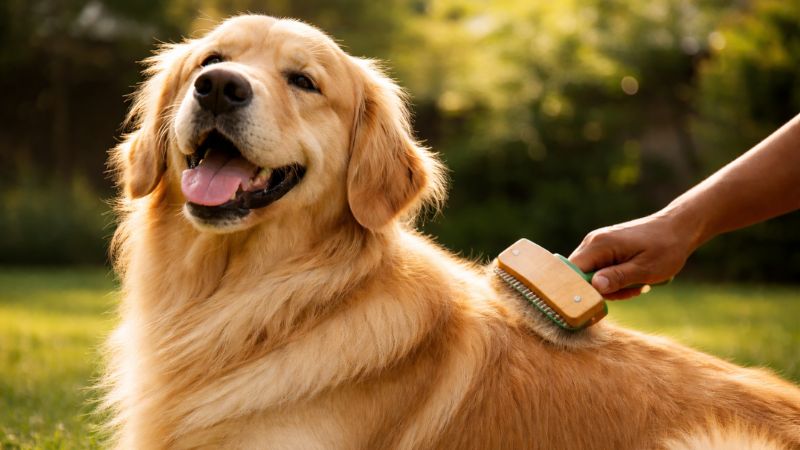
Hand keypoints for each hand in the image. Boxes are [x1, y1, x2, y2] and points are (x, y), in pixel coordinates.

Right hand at [569, 212, 693, 299]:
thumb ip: (618, 278)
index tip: (599, 302)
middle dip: (601, 291)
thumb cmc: (665, 248)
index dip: (579, 291)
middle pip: (580, 276)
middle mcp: (592, 242)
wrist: (678, 228)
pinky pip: (600, 270)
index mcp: (599, 245)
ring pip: (591, 276)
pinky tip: (633, 279)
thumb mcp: (645, 269)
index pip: (572, 272)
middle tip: (630, 291)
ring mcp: (597, 244)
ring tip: (637, 285)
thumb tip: (594, 287)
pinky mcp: (605, 249)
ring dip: (612, 287)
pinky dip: (614, 279)